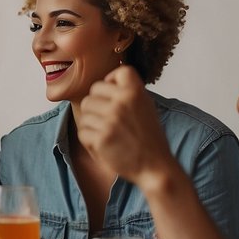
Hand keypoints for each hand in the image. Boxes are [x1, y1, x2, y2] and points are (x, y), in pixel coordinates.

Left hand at [76, 66, 176, 190]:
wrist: (155, 166)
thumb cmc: (148, 137)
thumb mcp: (145, 107)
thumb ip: (128, 92)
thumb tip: (107, 80)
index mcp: (136, 92)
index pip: (118, 72)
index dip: (111, 81)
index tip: (114, 94)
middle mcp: (123, 102)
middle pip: (92, 94)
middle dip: (97, 106)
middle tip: (109, 120)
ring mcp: (111, 120)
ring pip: (84, 113)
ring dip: (92, 124)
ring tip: (107, 133)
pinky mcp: (101, 138)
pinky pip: (83, 131)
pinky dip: (89, 139)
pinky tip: (104, 145)